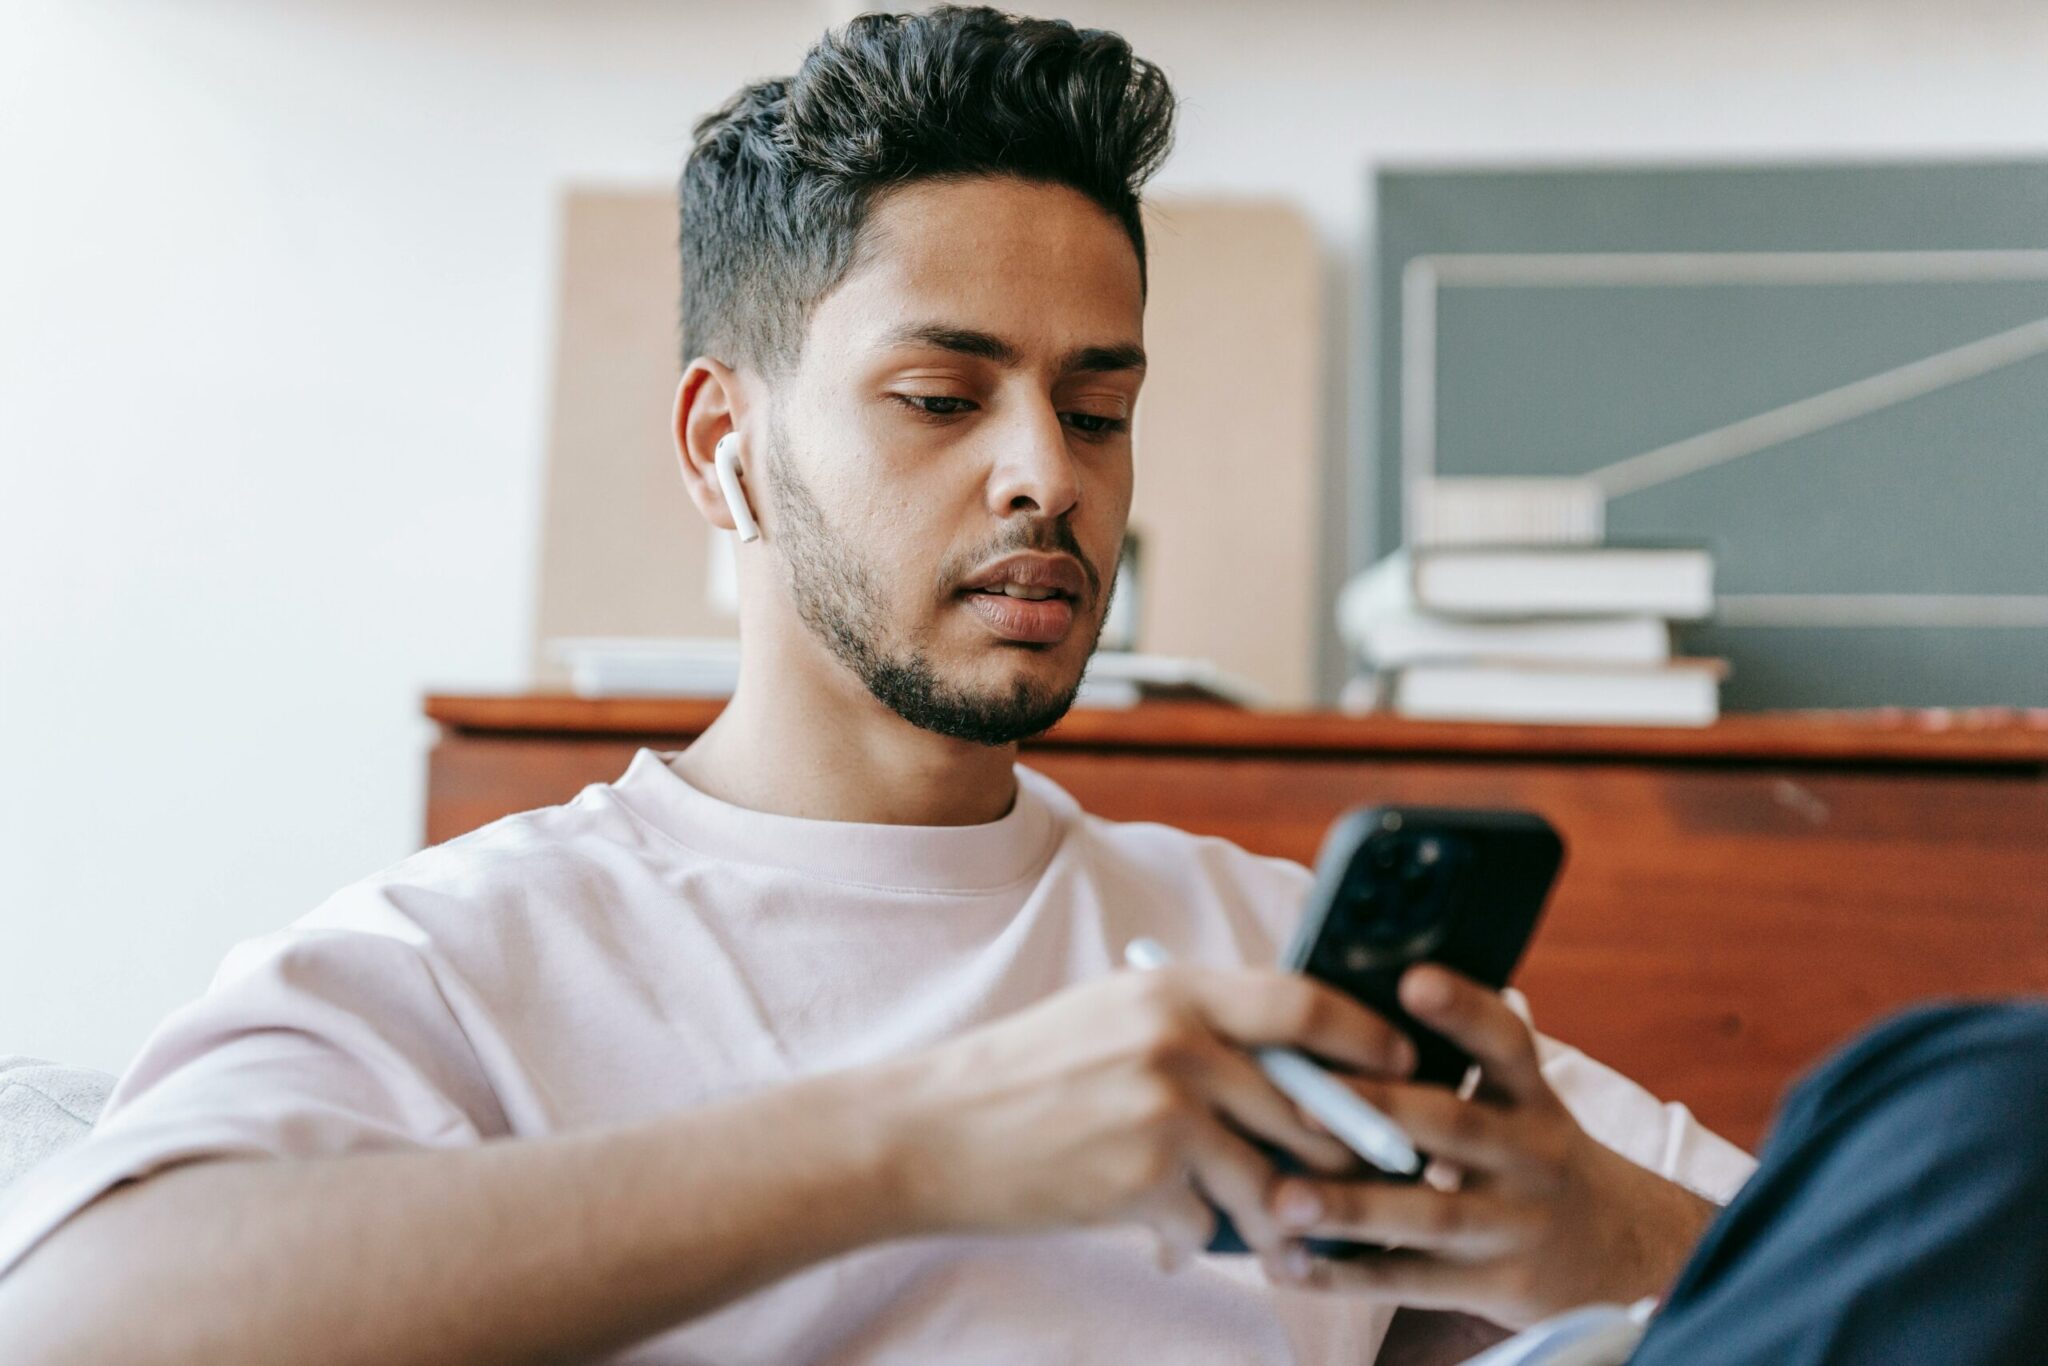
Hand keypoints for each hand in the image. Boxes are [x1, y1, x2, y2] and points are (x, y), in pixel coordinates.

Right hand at [872, 965, 1416, 1267]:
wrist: (930, 1133)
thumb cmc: (1023, 1078)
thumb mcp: (1112, 1018)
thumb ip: (1195, 1028)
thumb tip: (1287, 1062)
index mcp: (1175, 990)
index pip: (1304, 1001)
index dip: (1367, 1037)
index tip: (1404, 1065)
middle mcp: (1179, 1040)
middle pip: (1311, 1104)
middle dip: (1344, 1153)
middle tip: (1365, 1178)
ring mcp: (1166, 1111)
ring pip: (1275, 1179)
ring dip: (1279, 1215)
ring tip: (1271, 1232)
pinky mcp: (1146, 1179)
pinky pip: (1211, 1226)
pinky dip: (1194, 1240)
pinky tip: (1158, 1234)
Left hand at [1264, 966, 1718, 1326]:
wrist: (1623, 1251)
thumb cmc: (1532, 1155)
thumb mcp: (1521, 1103)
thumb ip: (1457, 1065)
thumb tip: (1345, 1009)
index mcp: (1531, 1097)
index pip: (1506, 1042)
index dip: (1464, 1009)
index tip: (1414, 980)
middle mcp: (1530, 1155)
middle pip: (1454, 1126)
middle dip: (1379, 1111)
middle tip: (1303, 1104)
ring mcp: (1515, 1223)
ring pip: (1430, 1214)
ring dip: (1352, 1208)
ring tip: (1284, 1201)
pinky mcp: (1496, 1284)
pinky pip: (1415, 1282)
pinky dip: (1351, 1276)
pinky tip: (1293, 1265)